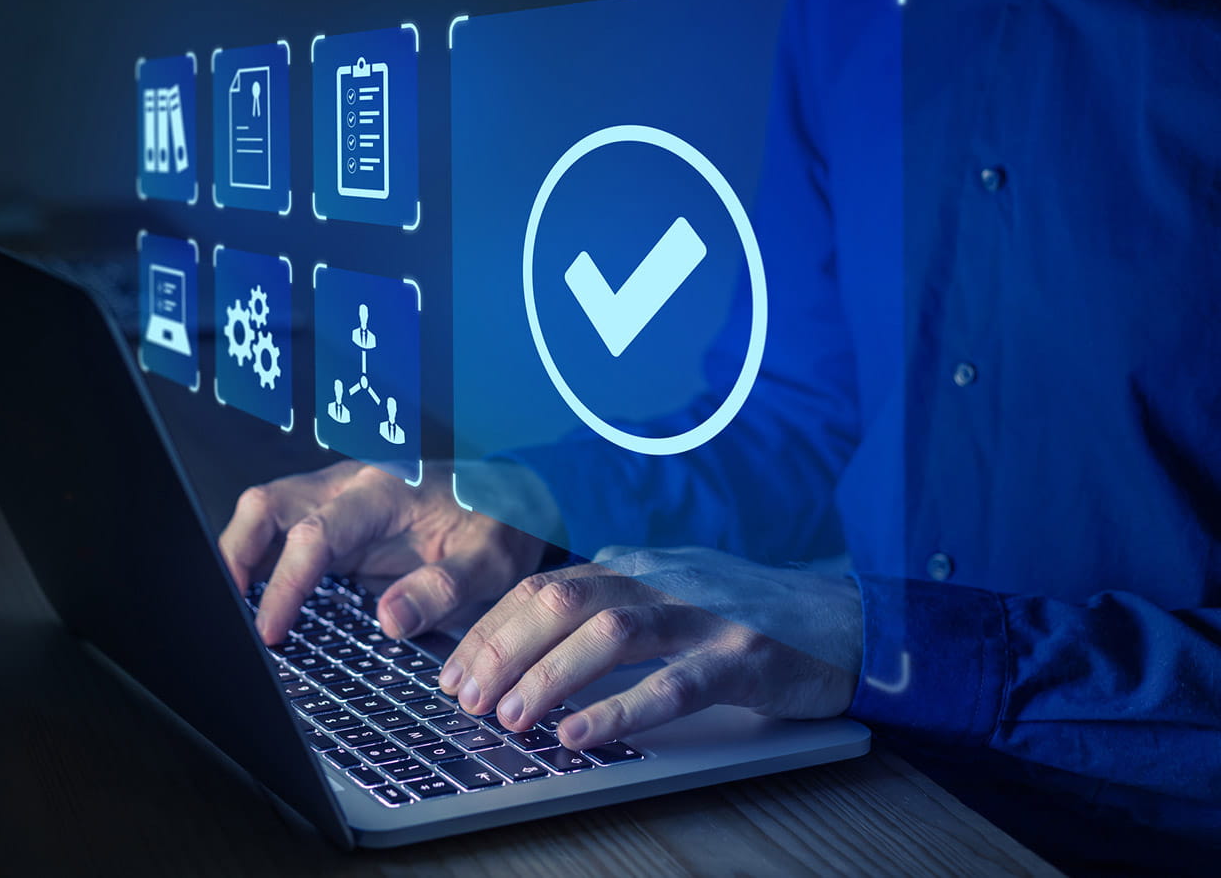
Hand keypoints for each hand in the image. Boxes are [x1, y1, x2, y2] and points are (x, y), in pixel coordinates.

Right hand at [218, 460, 548, 643]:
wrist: (513, 498)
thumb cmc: (501, 522)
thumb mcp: (490, 562)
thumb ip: (443, 588)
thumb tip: (389, 619)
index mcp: (383, 494)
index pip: (315, 534)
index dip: (285, 583)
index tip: (270, 629)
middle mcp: (350, 490)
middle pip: (266, 506)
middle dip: (235, 555)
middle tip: (228, 615)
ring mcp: (339, 505)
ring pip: (266, 515)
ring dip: (243, 558)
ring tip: (238, 615)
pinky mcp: (338, 524)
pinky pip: (286, 537)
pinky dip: (265, 565)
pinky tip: (264, 605)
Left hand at [438, 547, 862, 749]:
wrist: (847, 615)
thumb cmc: (744, 613)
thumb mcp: (668, 593)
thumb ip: (609, 607)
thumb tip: (525, 643)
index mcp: (636, 565)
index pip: (543, 587)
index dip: (490, 629)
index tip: (453, 671)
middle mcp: (662, 580)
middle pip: (563, 601)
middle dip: (503, 650)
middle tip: (467, 698)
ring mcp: (705, 615)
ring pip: (611, 634)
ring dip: (551, 676)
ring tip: (513, 718)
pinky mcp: (745, 655)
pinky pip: (675, 682)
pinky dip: (623, 710)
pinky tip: (583, 736)